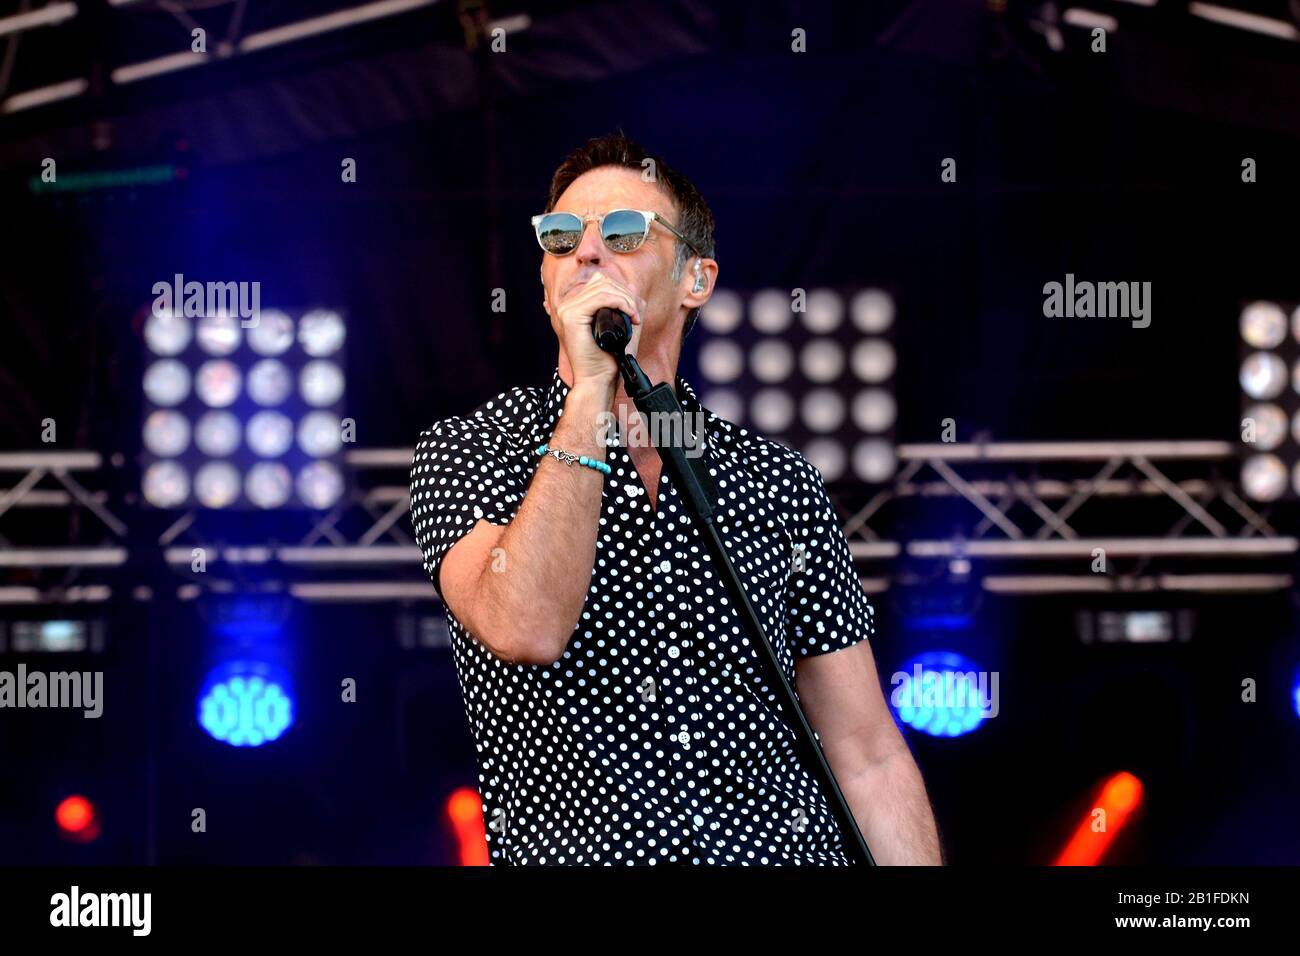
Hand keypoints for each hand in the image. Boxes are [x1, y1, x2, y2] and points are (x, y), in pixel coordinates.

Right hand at [553, 272, 642, 388]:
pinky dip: (620, 303)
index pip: (599, 282)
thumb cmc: (607, 360)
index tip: (634, 311)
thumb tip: (632, 285)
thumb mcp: (623, 328)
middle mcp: (567, 306)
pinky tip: (629, 316)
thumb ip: (627, 306)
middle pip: (601, 281)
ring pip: (603, 287)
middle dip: (625, 294)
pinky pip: (600, 298)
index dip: (621, 290)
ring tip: (634, 317)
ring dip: (625, 299)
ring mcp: (567, 310)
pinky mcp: (571, 316)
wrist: (597, 381)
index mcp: (575, 307)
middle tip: (636, 315)